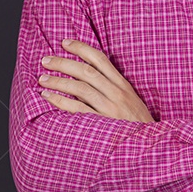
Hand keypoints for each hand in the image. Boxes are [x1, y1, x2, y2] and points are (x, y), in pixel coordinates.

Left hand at [39, 39, 154, 122]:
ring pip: (80, 88)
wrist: (149, 148)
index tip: (65, 43)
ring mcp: (110, 108)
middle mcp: (117, 93)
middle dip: (63, 63)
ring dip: (58, 81)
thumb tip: (87, 78)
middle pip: (86, 71)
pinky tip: (48, 97)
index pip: (100, 60)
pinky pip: (77, 109)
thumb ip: (114, 89)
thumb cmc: (138, 126)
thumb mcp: (132, 101)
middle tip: (46, 61)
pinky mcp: (103, 124)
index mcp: (123, 85)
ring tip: (42, 79)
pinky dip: (60, 101)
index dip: (81, 48)